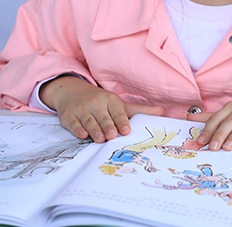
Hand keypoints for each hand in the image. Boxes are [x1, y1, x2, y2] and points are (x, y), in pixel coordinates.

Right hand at [41, 76, 163, 142]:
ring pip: (89, 121)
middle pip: (104, 117)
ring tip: (100, 138)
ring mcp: (81, 109)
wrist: (72, 92)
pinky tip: (82, 134)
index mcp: (111, 100)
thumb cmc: (101, 102)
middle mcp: (96, 103)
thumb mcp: (119, 104)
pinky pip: (74, 123)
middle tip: (112, 136)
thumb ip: (140, 110)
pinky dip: (77, 129)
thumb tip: (163, 112)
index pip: (118, 112)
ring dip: (94, 130)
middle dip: (108, 126)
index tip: (126, 130)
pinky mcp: (68, 115)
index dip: (122, 121)